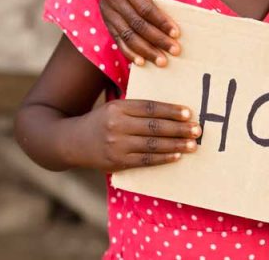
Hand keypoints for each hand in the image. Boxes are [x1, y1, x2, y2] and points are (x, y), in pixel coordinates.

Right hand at [72, 99, 200, 172]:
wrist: (71, 142)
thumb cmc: (101, 121)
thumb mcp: (114, 107)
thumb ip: (137, 107)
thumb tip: (171, 108)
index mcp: (118, 108)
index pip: (150, 108)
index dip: (171, 110)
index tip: (189, 113)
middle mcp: (117, 126)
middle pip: (154, 127)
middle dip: (179, 129)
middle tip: (198, 129)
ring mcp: (116, 145)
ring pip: (152, 145)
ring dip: (176, 145)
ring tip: (193, 144)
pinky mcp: (117, 162)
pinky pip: (145, 161)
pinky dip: (163, 159)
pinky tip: (177, 156)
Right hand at [101, 0, 178, 66]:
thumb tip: (169, 26)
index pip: (145, 8)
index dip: (161, 22)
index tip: (177, 34)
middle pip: (136, 24)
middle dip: (157, 40)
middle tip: (174, 51)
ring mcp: (106, 9)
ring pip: (126, 35)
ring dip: (145, 51)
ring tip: (161, 61)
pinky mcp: (105, 18)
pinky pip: (117, 38)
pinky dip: (128, 51)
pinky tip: (140, 62)